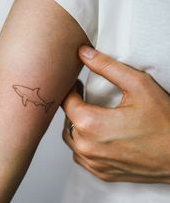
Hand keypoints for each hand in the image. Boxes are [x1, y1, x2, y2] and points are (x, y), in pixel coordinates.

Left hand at [62, 46, 169, 182]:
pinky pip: (81, 155)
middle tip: (83, 96)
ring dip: (76, 124)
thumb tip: (84, 53)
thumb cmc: (164, 123)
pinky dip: (83, 143)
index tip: (77, 84)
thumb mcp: (138, 85)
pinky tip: (95, 135)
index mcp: (91, 124)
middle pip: (67, 120)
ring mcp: (93, 163)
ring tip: (89, 113)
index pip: (66, 101)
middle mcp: (87, 147)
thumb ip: (106, 67)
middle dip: (73, 106)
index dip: (70, 89)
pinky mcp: (101, 173)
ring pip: (71, 138)